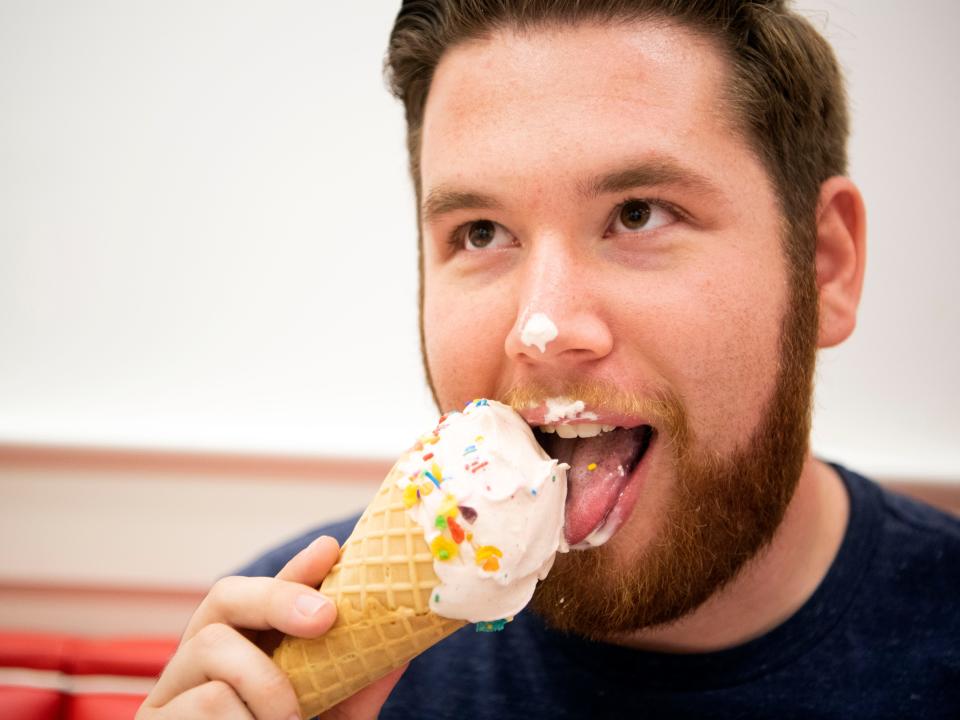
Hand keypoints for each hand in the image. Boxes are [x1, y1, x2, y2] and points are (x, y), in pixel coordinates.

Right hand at [138, 536, 406, 718]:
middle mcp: (199, 665)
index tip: (331, 551)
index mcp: (242, 656)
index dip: (296, 571)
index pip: (265, 597)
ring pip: (214, 647)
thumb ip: (355, 691)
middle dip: (278, 596)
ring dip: (266, 684)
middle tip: (326, 617)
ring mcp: (168, 693)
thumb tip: (401, 651)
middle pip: (225, 597)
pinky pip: (202, 701)